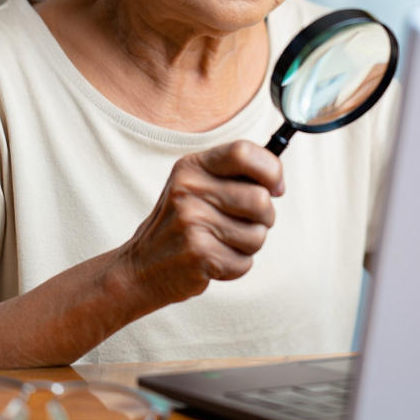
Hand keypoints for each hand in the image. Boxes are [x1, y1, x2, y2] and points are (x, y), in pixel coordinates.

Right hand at [118, 140, 283, 309]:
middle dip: (264, 218)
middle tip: (244, 224)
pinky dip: (235, 267)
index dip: (271, 170)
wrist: (141, 268)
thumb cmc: (181, 225)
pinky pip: (245, 262)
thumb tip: (278, 182)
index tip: (276, 188)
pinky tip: (212, 261)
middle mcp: (189, 189)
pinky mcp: (199, 254)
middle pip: (260, 199)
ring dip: (248, 245)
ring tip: (221, 243)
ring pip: (258, 235)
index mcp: (192, 167)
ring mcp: (192, 221)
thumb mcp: (197, 187)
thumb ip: (234, 176)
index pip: (244, 152)